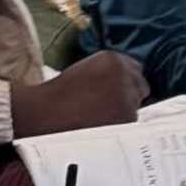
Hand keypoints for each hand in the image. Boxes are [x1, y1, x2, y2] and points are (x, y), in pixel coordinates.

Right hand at [10, 52, 145, 134]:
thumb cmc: (60, 94)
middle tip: (107, 106)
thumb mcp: (85, 70)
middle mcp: (124, 74)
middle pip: (141, 87)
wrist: (44, 114)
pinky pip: (130, 124)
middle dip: (130, 96)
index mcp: (113, 59)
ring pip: (136, 107)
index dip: (126, 82)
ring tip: (97, 116)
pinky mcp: (126, 118)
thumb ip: (110, 73)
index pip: (136, 69)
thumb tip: (130, 85)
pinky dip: (119, 126)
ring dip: (123, 112)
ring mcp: (128, 97)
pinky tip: (99, 125)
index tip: (116, 91)